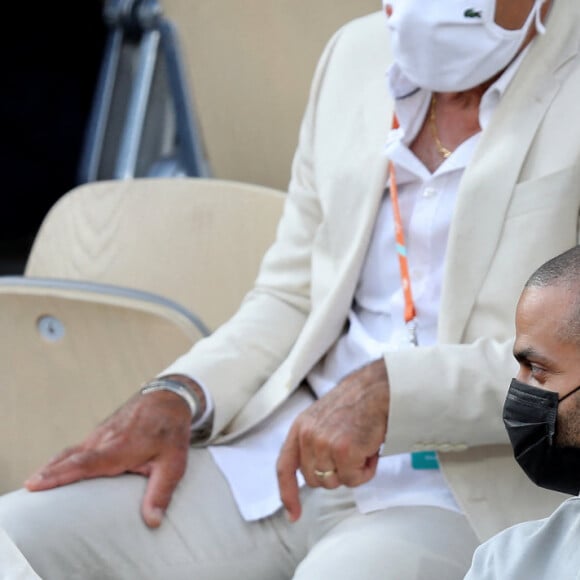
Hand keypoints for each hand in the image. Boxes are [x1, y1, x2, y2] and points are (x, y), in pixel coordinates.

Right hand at [24, 380, 193, 527]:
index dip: (60, 474)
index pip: (85, 463)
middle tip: (29, 489)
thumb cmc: (171, 432)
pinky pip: (77, 448)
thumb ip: (161, 492)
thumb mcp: (174, 463)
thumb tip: (153, 522)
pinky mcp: (99, 434)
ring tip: (35, 485)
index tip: (36, 483)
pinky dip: (62, 460)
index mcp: (120, 447)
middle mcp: (105, 439)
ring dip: (52, 467)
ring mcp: (100, 434)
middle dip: (48, 473)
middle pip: (70, 457)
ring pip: (71, 452)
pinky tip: (53, 472)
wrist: (169, 400)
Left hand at [276, 358, 388, 521]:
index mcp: (300, 427)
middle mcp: (307, 436)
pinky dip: (366, 470)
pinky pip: (354, 480)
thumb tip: (315, 473)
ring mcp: (324, 444)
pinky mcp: (344, 451)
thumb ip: (312, 443)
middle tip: (352, 450)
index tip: (293, 514)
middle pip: (315, 481)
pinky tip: (370, 449)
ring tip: (362, 446)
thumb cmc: (356, 403)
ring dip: (353, 471)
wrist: (376, 388)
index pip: (285, 466)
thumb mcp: (321, 418)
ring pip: (336, 482)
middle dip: (335, 473)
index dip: (287, 493)